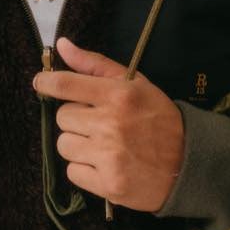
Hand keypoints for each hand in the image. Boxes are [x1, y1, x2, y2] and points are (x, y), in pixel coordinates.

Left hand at [32, 36, 183, 212]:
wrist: (189, 162)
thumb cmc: (158, 117)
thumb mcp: (134, 83)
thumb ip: (94, 64)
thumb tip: (62, 45)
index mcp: (117, 95)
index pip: (65, 85)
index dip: (46, 83)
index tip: (40, 83)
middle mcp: (111, 124)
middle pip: (62, 117)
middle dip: (76, 118)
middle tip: (98, 121)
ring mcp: (109, 156)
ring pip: (64, 146)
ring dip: (78, 144)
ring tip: (102, 143)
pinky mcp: (108, 184)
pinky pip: (73, 172)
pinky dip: (84, 169)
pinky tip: (105, 163)